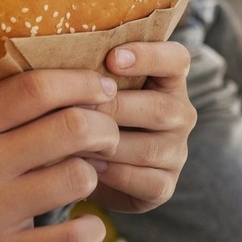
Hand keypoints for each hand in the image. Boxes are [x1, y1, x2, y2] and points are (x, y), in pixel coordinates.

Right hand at [0, 69, 120, 241]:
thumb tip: (48, 65)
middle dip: (103, 125)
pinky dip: (90, 228)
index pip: (34, 89)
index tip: (102, 85)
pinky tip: (86, 220)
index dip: (80, 82)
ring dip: (92, 172)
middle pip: (68, 128)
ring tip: (84, 172)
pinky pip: (69, 239)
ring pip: (76, 177)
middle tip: (107, 130)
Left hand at [87, 41, 194, 213]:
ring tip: (74, 141)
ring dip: (109, 145)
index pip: (177, 60)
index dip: (149, 56)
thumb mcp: (95, 88)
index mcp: (169, 80)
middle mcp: (180, 113)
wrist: (92, 167)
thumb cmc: (92, 114)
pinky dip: (114, 175)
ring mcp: (176, 151)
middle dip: (115, 108)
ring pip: (150, 148)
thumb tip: (61, 59)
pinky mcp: (165, 185)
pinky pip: (145, 181)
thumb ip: (91, 71)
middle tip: (78, 108)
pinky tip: (87, 167)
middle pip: (162, 108)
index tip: (112, 58)